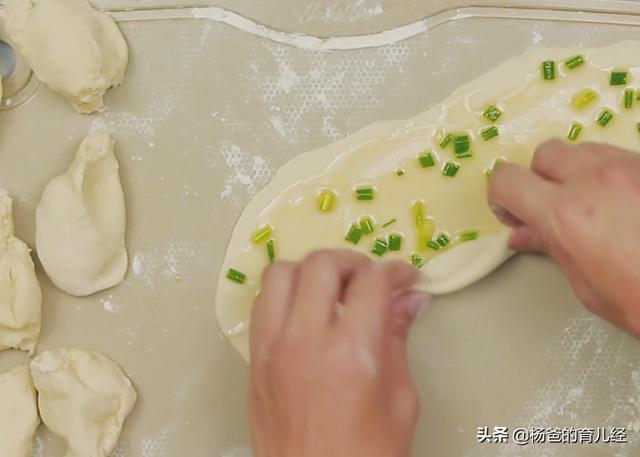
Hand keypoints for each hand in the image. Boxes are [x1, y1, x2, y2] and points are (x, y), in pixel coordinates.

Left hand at [249, 250, 429, 456]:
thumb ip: (398, 338)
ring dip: (310, 271)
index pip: (371, 282)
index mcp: (350, 353)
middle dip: (352, 261)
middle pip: (320, 264)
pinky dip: (284, 294)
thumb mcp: (399, 401)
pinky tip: (306, 311)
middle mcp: (304, 340)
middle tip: (370, 280)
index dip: (395, 272)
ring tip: (334, 289)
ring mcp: (271, 349)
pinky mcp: (253, 360)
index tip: (406, 279)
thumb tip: (411, 299)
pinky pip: (262, 305)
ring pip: (279, 274)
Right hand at [489, 140, 639, 335]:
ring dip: (576, 172)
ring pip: (585, 149)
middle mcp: (595, 179)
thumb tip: (523, 233)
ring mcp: (633, 168)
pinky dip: (610, 176)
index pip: (507, 179)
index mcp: (566, 214)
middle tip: (552, 210)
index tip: (514, 217)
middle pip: (546, 153)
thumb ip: (551, 248)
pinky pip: (621, 158)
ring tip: (594, 208)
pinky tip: (627, 207)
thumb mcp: (587, 285)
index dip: (501, 197)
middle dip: (540, 178)